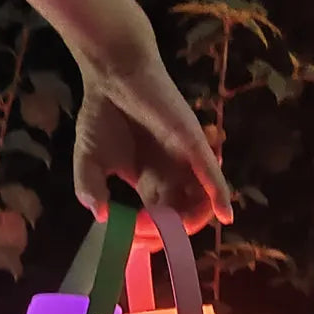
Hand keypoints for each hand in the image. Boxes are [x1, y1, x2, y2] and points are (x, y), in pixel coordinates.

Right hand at [72, 54, 232, 251]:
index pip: (159, 222)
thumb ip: (90, 189)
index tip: (131, 240)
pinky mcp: (193, 144)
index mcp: (150, 184)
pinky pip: (212, 174)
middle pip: (182, 219)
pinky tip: (224, 214)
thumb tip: (101, 218)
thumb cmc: (102, 114)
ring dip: (191, 222)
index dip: (149, 237)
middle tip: (144, 232)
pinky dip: (220, 195)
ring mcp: (185, 162)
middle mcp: (172, 177)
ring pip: (201, 203)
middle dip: (166, 234)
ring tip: (169, 228)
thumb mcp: (89, 161)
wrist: (112, 73)